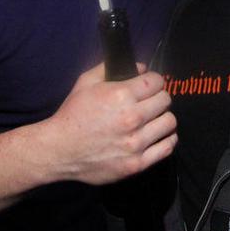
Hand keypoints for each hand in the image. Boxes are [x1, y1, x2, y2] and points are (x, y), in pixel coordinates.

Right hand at [40, 63, 176, 184]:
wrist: (59, 150)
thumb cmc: (72, 114)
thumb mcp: (86, 82)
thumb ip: (111, 68)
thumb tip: (141, 66)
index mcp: (121, 95)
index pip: (157, 82)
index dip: (154, 81)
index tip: (150, 86)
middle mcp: (132, 118)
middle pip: (165, 100)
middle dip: (158, 98)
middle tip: (150, 102)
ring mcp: (136, 143)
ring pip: (169, 122)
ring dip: (163, 118)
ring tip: (153, 120)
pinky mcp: (137, 163)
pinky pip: (167, 146)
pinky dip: (166, 139)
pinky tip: (157, 135)